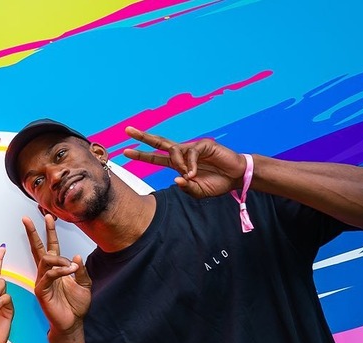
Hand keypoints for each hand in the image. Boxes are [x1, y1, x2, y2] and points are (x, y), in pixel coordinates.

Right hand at [23, 215, 91, 336]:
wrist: (72, 323)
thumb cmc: (76, 305)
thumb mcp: (84, 284)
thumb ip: (80, 270)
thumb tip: (76, 255)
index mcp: (56, 268)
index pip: (50, 246)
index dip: (49, 231)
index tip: (47, 216)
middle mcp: (47, 272)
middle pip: (38, 248)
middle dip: (33, 233)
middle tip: (26, 218)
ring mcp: (42, 281)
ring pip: (45, 260)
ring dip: (59, 259)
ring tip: (70, 266)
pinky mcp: (42, 291)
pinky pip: (49, 275)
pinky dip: (60, 270)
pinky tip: (69, 270)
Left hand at [124, 126, 246, 197]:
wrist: (236, 177)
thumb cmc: (217, 183)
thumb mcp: (198, 191)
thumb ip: (185, 187)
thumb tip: (176, 179)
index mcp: (178, 164)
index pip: (156, 157)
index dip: (141, 154)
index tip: (125, 151)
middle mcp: (183, 153)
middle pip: (159, 142)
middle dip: (143, 137)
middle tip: (127, 130)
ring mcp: (192, 147)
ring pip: (174, 150)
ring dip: (178, 164)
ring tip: (189, 176)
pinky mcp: (204, 144)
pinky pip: (191, 152)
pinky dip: (190, 164)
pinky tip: (194, 173)